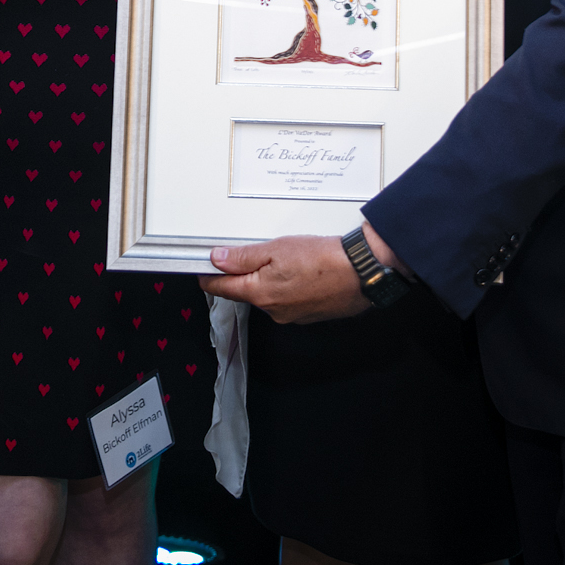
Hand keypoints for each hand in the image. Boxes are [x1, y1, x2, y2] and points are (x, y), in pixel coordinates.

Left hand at [196, 234, 370, 323]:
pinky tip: (301, 272)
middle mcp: (273, 310)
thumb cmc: (323, 259)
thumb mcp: (276, 249)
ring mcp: (291, 315)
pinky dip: (287, 287)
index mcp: (260, 293)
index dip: (209, 276)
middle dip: (244, 274)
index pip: (222, 288)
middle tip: (254, 253)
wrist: (361, 272)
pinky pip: (287, 300)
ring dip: (269, 280)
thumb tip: (218, 259)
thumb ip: (243, 256)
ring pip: (268, 296)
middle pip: (245, 292)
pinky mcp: (307, 315)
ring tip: (287, 259)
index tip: (202, 269)